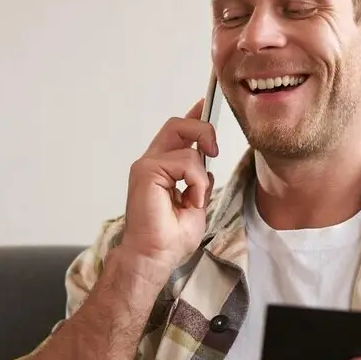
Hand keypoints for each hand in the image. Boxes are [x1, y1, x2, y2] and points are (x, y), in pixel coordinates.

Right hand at [117, 100, 218, 271]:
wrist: (153, 256)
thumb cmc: (168, 239)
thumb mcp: (196, 206)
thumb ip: (200, 184)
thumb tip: (207, 169)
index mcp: (161, 169)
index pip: (177, 133)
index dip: (193, 116)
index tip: (205, 103)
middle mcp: (151, 162)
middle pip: (177, 125)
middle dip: (202, 129)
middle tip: (214, 150)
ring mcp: (147, 165)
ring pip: (186, 144)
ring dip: (200, 174)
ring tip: (194, 199)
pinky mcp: (147, 171)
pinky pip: (185, 162)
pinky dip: (195, 182)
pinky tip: (189, 201)